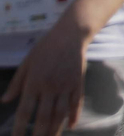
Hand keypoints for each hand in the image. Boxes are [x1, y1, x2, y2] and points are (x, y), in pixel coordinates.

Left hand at [0, 21, 90, 135]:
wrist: (71, 35)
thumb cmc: (45, 48)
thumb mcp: (26, 63)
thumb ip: (16, 84)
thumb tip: (5, 101)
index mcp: (34, 82)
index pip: (26, 111)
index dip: (20, 128)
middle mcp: (50, 87)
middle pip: (44, 117)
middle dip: (39, 134)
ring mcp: (66, 86)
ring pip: (60, 113)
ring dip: (55, 130)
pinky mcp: (78, 83)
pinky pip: (76, 103)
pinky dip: (74, 116)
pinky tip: (70, 126)